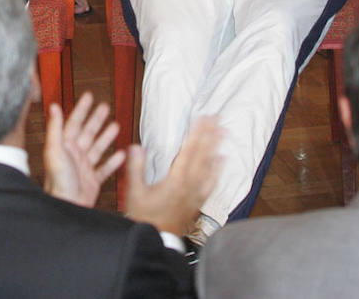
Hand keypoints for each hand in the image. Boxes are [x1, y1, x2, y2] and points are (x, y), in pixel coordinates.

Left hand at [43, 91, 125, 208]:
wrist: (66, 207)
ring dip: (106, 137)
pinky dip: (113, 162)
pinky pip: (104, 169)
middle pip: (88, 133)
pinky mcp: (92, 181)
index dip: (82, 109)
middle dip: (96, 119)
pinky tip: (122, 154)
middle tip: (105, 107)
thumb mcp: (55, 151)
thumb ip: (55, 128)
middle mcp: (74, 155)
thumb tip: (53, 107)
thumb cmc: (58, 181)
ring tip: (116, 126)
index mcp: (65, 146)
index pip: (74, 122)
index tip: (89, 96)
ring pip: (97, 148)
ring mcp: (84, 168)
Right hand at [124, 115, 221, 235]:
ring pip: (210, 166)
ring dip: (216, 147)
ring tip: (223, 131)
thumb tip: (136, 147)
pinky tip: (223, 160)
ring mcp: (196, 193)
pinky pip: (212, 182)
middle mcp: (190, 185)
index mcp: (175, 180)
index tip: (202, 118)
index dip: (196, 133)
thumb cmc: (145, 218)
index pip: (189, 151)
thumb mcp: (135, 192)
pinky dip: (218, 169)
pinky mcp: (198, 201)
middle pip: (202, 155)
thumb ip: (136, 168)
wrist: (158, 240)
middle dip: (209, 134)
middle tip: (217, 117)